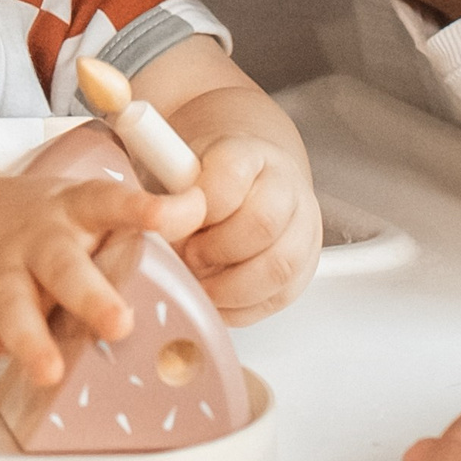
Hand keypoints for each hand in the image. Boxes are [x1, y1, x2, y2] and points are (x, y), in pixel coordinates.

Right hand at [0, 172, 204, 405]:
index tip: (167, 216)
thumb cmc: (51, 224)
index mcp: (75, 211)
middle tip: (119, 325)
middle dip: (89, 296)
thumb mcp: (93, 207)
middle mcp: (38, 240)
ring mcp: (4, 273)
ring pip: (13, 304)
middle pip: (61, 264)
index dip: (139, 208)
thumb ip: (144, 216)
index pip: (109, 202)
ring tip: (49, 372)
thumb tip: (202, 209)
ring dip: (30, 340)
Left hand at [178, 133, 321, 323]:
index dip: (198, 205)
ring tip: (198, 282)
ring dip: (229, 286)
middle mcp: (285, 186)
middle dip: (214, 250)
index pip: (230, 175)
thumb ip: (160, 189)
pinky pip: (280, 297)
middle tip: (186, 256)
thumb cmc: (205, 182)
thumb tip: (156, 220)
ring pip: (279, 266)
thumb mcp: (174, 170)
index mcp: (249, 153)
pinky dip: (241, 307)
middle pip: (262, 224)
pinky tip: (216, 298)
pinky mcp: (304, 267)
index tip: (171, 220)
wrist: (246, 183)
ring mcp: (302, 227)